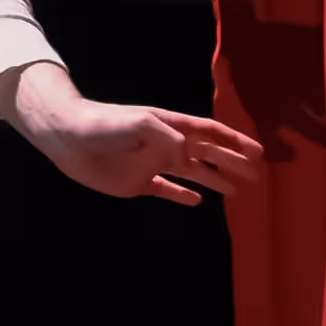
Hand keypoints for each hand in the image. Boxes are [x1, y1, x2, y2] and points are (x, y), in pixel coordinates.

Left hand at [15, 72, 265, 205]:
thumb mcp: (141, 124)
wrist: (67, 137)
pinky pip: (166, 189)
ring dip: (214, 179)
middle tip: (255, 176)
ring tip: (236, 190)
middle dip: (232, 162)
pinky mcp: (137, 182)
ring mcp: (152, 163)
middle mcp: (166, 144)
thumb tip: (192, 158)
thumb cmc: (103, 124)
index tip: (258, 153)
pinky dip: (182, 195)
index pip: (211, 133)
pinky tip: (197, 201)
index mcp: (171, 126)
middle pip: (207, 154)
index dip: (235, 142)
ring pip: (192, 172)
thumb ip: (168, 138)